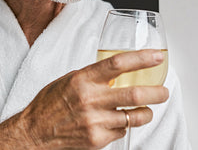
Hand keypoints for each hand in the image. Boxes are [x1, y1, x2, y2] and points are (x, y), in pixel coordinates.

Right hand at [0, 49, 168, 148]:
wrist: (33, 133)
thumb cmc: (49, 104)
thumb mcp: (69, 80)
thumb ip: (93, 76)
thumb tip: (116, 72)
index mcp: (83, 79)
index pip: (118, 63)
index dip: (141, 59)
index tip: (156, 57)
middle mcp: (90, 99)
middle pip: (135, 93)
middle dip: (157, 92)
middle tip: (163, 91)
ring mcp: (95, 121)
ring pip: (134, 116)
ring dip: (146, 112)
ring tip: (147, 109)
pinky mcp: (97, 139)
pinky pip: (122, 131)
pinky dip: (124, 126)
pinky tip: (117, 122)